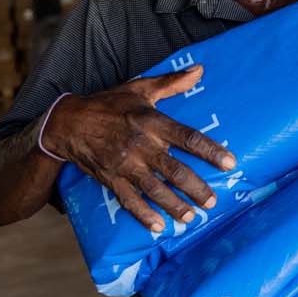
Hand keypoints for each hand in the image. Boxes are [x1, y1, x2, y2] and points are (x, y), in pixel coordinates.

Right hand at [43, 65, 234, 232]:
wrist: (67, 123)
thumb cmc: (108, 104)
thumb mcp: (140, 88)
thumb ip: (172, 83)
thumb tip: (200, 70)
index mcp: (151, 122)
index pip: (187, 138)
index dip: (210, 151)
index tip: (230, 163)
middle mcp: (140, 146)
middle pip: (174, 170)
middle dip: (196, 187)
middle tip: (213, 200)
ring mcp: (125, 165)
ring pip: (154, 189)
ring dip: (174, 205)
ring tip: (192, 217)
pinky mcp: (111, 179)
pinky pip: (128, 200)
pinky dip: (143, 215)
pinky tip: (158, 227)